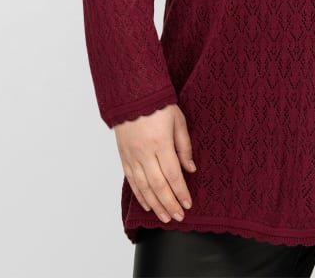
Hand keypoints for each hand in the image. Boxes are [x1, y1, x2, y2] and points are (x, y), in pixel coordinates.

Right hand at [114, 103, 196, 223]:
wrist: (132, 96)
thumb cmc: (158, 105)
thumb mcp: (178, 121)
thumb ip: (184, 146)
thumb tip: (190, 169)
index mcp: (160, 143)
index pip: (173, 174)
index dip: (181, 191)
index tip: (188, 203)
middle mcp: (145, 153)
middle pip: (158, 185)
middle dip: (170, 204)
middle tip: (178, 217)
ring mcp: (132, 157)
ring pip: (144, 187)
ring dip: (156, 204)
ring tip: (165, 217)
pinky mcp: (124, 157)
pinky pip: (132, 181)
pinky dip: (140, 195)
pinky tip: (148, 205)